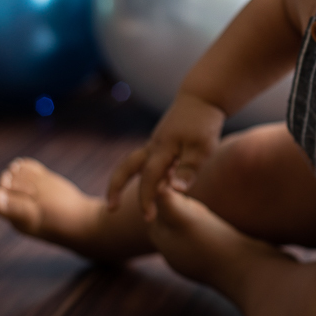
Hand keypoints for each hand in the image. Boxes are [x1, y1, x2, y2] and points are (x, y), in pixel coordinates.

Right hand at [106, 91, 224, 220]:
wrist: (202, 97)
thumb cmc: (204, 123)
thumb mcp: (202, 148)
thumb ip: (188, 169)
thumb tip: (175, 190)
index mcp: (162, 149)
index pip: (149, 178)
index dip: (147, 198)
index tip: (147, 218)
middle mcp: (153, 146)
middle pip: (126, 167)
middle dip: (116, 188)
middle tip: (111, 209)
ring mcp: (155, 143)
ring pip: (132, 163)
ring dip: (123, 180)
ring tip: (119, 199)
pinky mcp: (160, 141)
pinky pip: (145, 160)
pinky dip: (142, 173)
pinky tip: (153, 187)